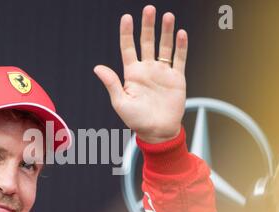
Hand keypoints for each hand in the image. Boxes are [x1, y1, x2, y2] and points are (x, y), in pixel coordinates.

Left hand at [94, 5, 187, 143]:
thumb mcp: (121, 103)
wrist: (158, 132)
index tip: (126, 17)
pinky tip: (181, 34)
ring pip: (164, 47)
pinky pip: (179, 59)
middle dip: (148, 26)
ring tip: (167, 16)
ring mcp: (162, 73)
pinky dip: (181, 47)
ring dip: (166, 32)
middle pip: (147, 42)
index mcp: (132, 74)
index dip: (127, 33)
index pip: (128, 48)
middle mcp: (147, 70)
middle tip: (149, 9)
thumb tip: (97, 67)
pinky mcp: (176, 79)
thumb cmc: (137, 121)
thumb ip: (112, 84)